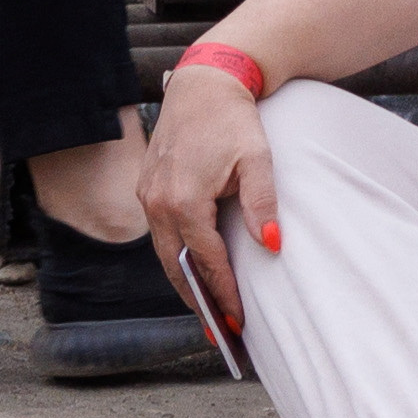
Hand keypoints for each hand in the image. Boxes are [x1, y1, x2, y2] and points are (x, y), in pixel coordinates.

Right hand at [142, 52, 278, 312]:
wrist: (205, 82)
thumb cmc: (234, 119)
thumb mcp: (256, 158)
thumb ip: (262, 203)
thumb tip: (271, 247)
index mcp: (184, 199)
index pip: (205, 260)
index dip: (223, 293)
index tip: (238, 322)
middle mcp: (158, 202)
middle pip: (177, 267)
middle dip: (199, 303)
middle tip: (221, 335)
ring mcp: (148, 196)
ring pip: (164, 255)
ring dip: (185, 284)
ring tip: (208, 313)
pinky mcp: (146, 189)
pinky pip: (159, 235)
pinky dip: (175, 259)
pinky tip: (192, 273)